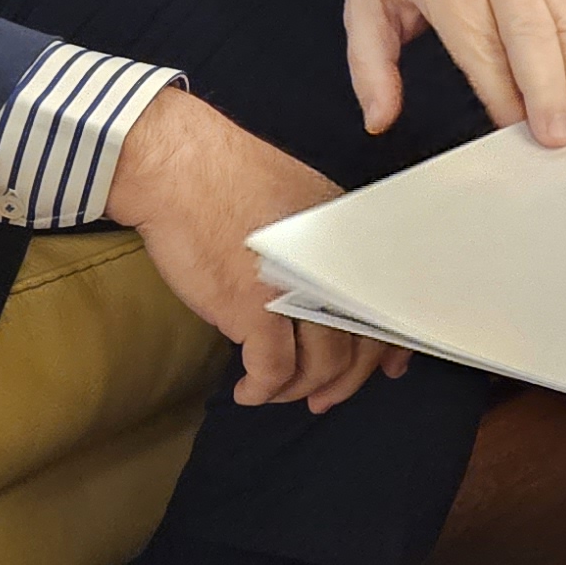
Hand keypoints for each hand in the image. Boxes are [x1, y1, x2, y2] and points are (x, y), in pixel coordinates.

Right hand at [107, 89, 398, 412]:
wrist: (178, 166)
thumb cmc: (229, 181)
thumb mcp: (302, 206)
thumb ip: (325, 251)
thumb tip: (334, 298)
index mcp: (348, 238)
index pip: (385, 305)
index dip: (386, 347)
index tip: (383, 370)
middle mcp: (333, 266)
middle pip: (358, 344)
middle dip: (343, 382)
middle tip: (324, 398)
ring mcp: (296, 290)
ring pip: (320, 366)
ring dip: (299, 390)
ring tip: (278, 392)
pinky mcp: (253, 310)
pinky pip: (272, 371)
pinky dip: (263, 390)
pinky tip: (249, 391)